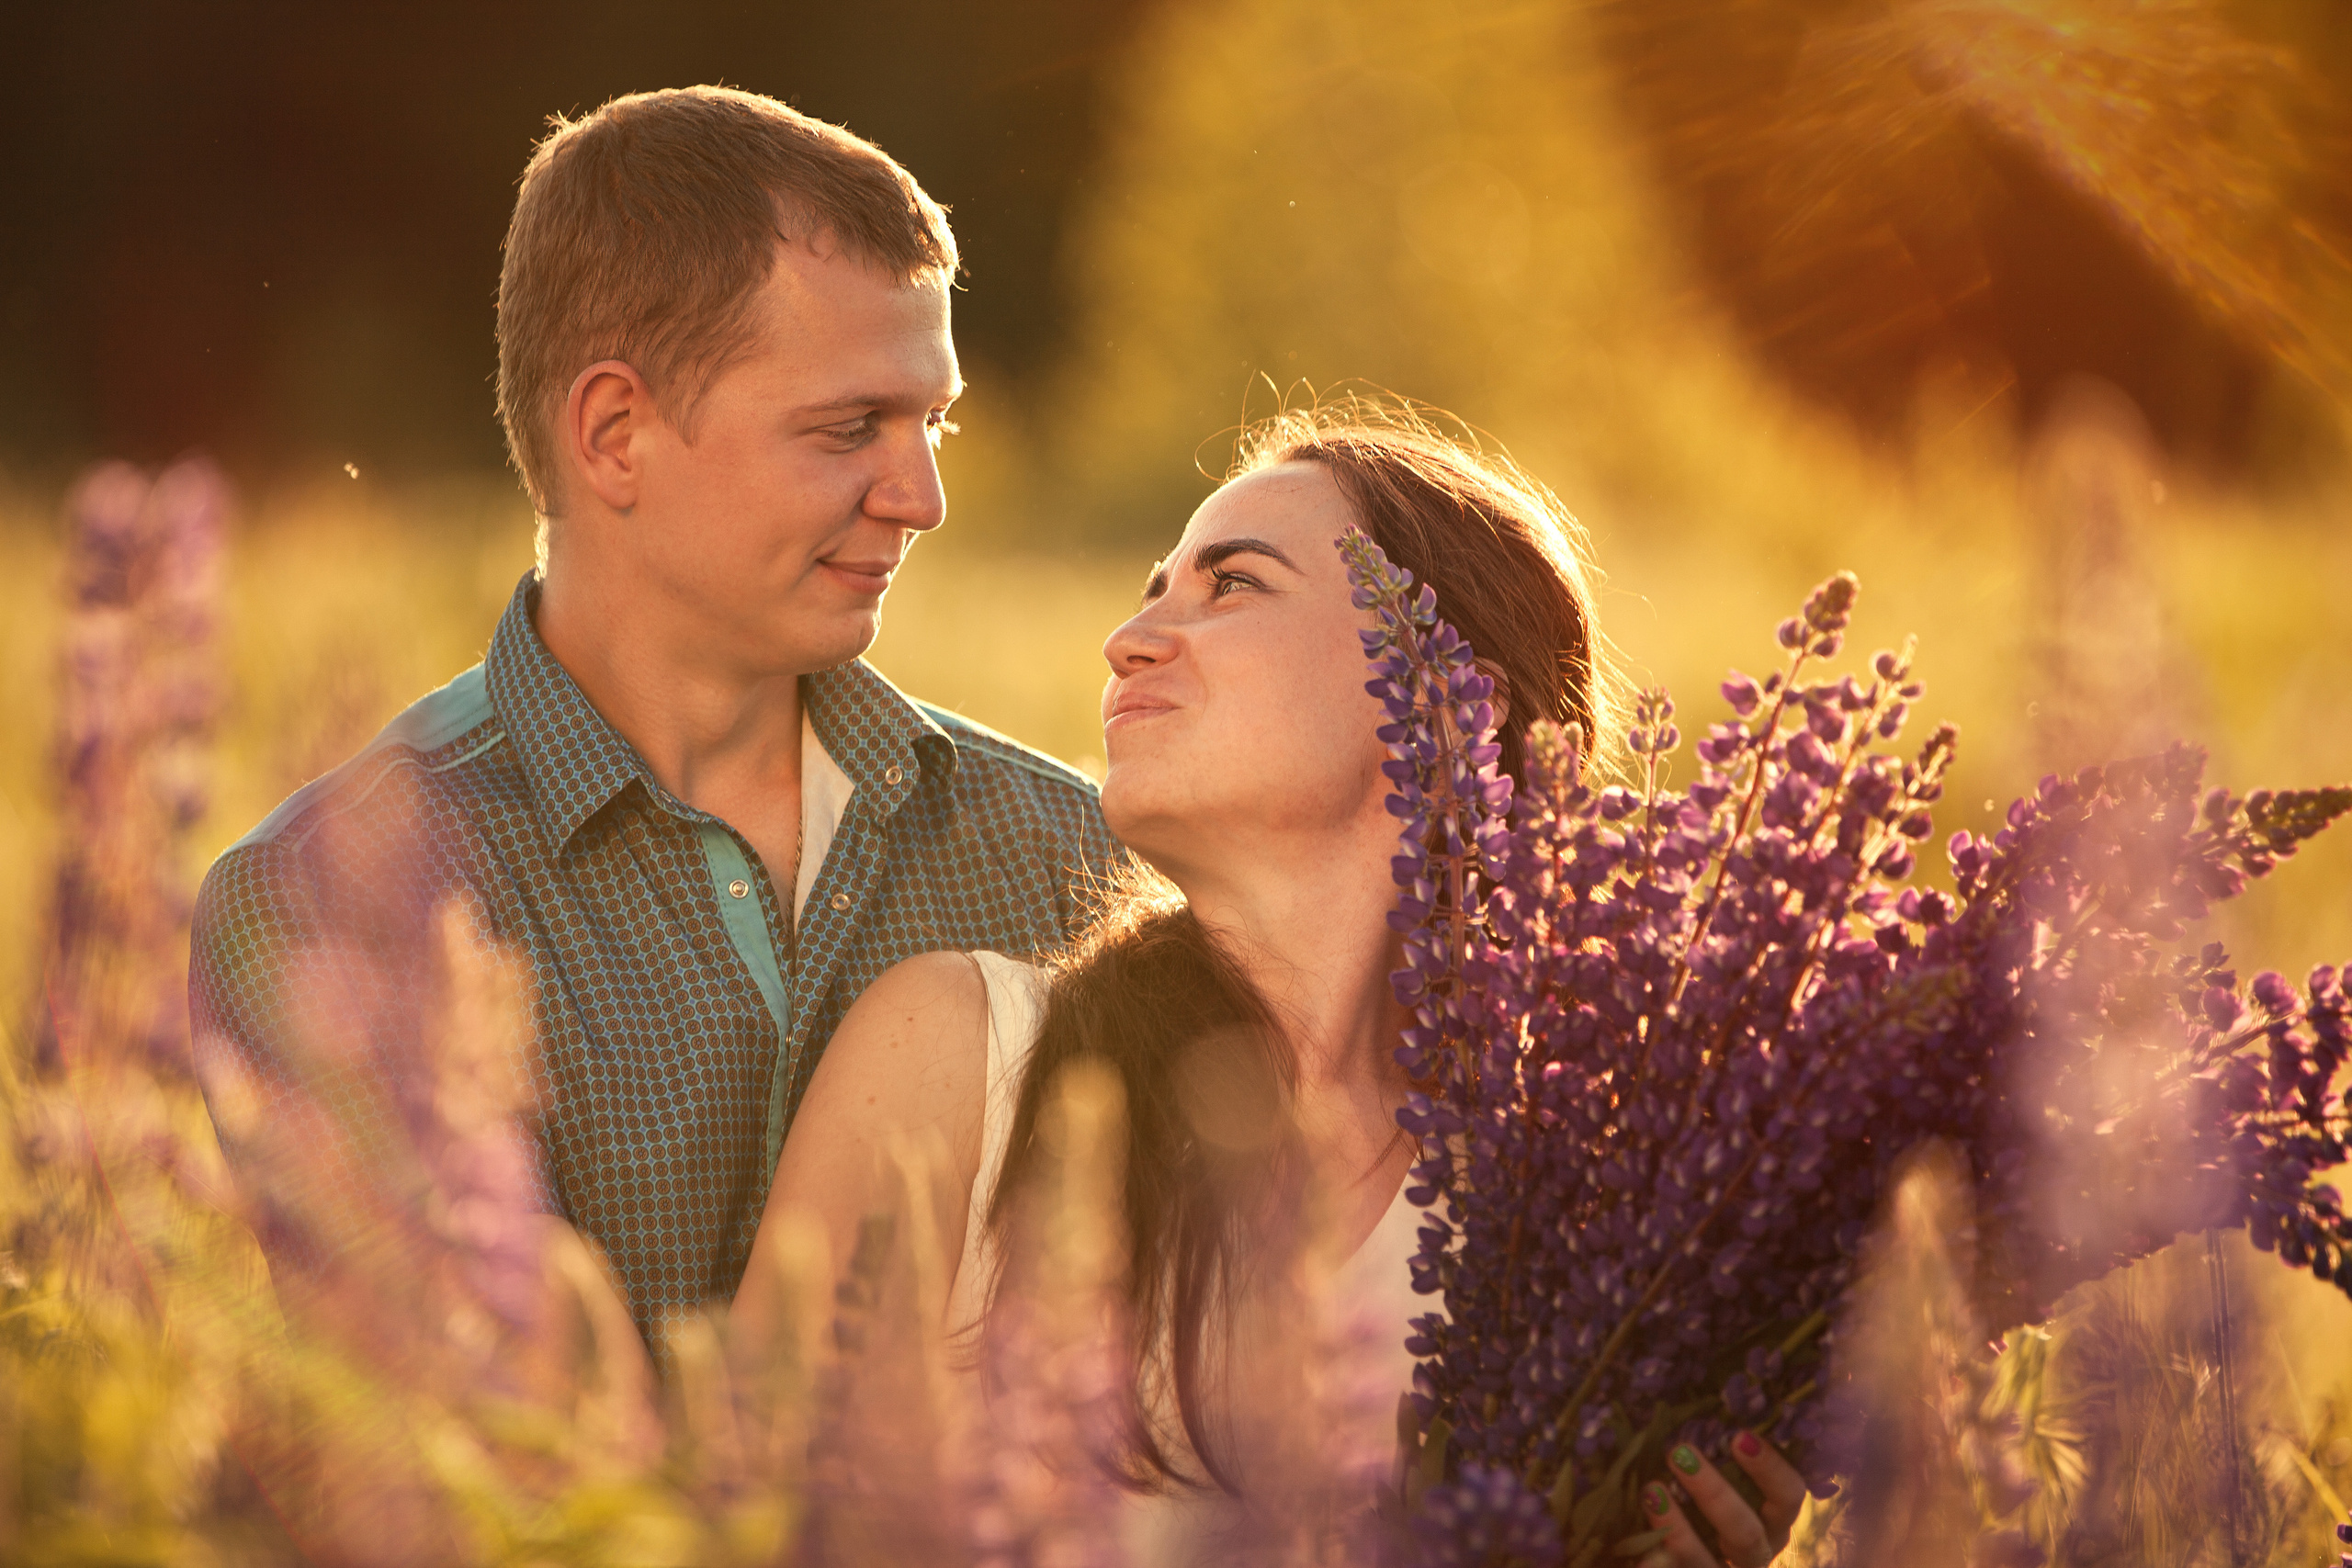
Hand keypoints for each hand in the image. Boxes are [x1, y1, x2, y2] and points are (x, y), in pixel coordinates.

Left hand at [1635, 1431, 1809, 1567]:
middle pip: (1746, 1532)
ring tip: (1651, 1490)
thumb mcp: (1726, 1480)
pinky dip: (1658, 1563)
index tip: (1740, 1437)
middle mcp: (1758, 1552)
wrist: (1691, 1555)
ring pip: (1706, 1562)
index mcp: (1773, 1521)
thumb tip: (1701, 1413)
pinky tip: (1641, 1553)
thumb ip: (1719, 1456)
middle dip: (1713, 1493)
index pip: (1789, 1495)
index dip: (1770, 1468)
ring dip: (1678, 1528)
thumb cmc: (1711, 1500)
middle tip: (1679, 1452)